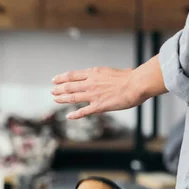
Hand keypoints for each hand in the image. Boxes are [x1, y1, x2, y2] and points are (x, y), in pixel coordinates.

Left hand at [51, 56, 167, 119]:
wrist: (136, 84)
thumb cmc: (130, 77)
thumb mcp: (113, 71)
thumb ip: (106, 75)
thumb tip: (109, 75)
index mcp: (94, 73)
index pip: (73, 75)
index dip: (62, 78)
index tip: (54, 79)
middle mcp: (90, 83)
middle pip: (69, 86)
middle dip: (59, 89)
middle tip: (52, 91)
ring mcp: (93, 95)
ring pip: (73, 97)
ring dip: (62, 99)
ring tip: (55, 99)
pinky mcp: (98, 106)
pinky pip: (83, 111)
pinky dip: (75, 114)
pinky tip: (69, 116)